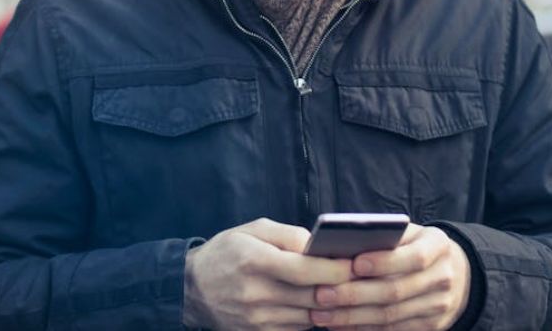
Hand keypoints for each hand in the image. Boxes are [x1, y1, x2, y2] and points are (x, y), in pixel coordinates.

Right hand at [183, 218, 352, 330]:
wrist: (193, 288)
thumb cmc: (227, 252)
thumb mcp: (253, 230)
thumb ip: (289, 235)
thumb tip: (320, 246)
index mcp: (254, 261)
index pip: (304, 270)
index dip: (334, 269)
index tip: (354, 263)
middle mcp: (255, 294)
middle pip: (312, 296)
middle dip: (339, 287)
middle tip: (358, 277)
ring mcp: (257, 319)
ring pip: (310, 316)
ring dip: (328, 304)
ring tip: (341, 289)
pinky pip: (298, 329)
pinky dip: (311, 316)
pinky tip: (315, 303)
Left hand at [308, 223, 470, 330]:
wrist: (453, 272)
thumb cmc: (415, 245)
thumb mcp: (407, 233)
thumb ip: (383, 236)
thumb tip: (341, 247)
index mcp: (438, 246)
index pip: (414, 257)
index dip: (383, 262)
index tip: (353, 264)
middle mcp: (442, 277)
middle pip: (395, 291)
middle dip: (355, 295)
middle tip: (322, 294)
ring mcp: (438, 306)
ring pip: (390, 316)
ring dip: (352, 317)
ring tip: (321, 313)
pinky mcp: (430, 326)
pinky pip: (392, 330)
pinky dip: (362, 328)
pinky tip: (338, 324)